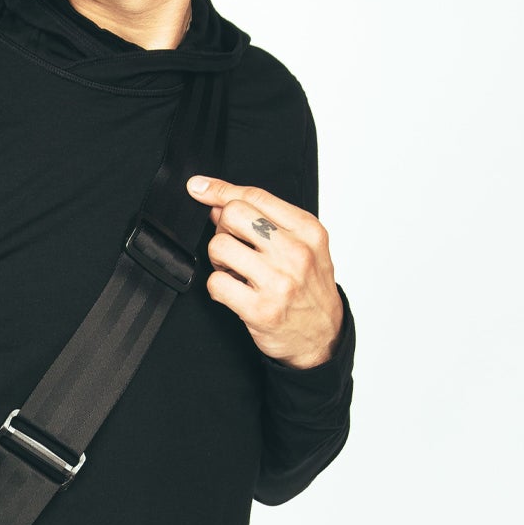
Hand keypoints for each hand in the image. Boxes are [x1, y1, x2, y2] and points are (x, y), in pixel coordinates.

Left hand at [186, 174, 344, 368]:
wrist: (323, 335)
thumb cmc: (310, 289)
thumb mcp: (303, 245)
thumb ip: (266, 220)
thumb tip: (218, 201)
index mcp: (307, 231)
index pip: (255, 197)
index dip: (220, 191)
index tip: (200, 188)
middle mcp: (296, 253)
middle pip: (233, 215)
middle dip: (223, 229)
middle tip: (234, 248)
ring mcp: (278, 282)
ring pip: (219, 247)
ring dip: (218, 261)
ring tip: (236, 272)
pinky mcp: (260, 309)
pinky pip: (216, 283)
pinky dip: (218, 287)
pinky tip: (234, 292)